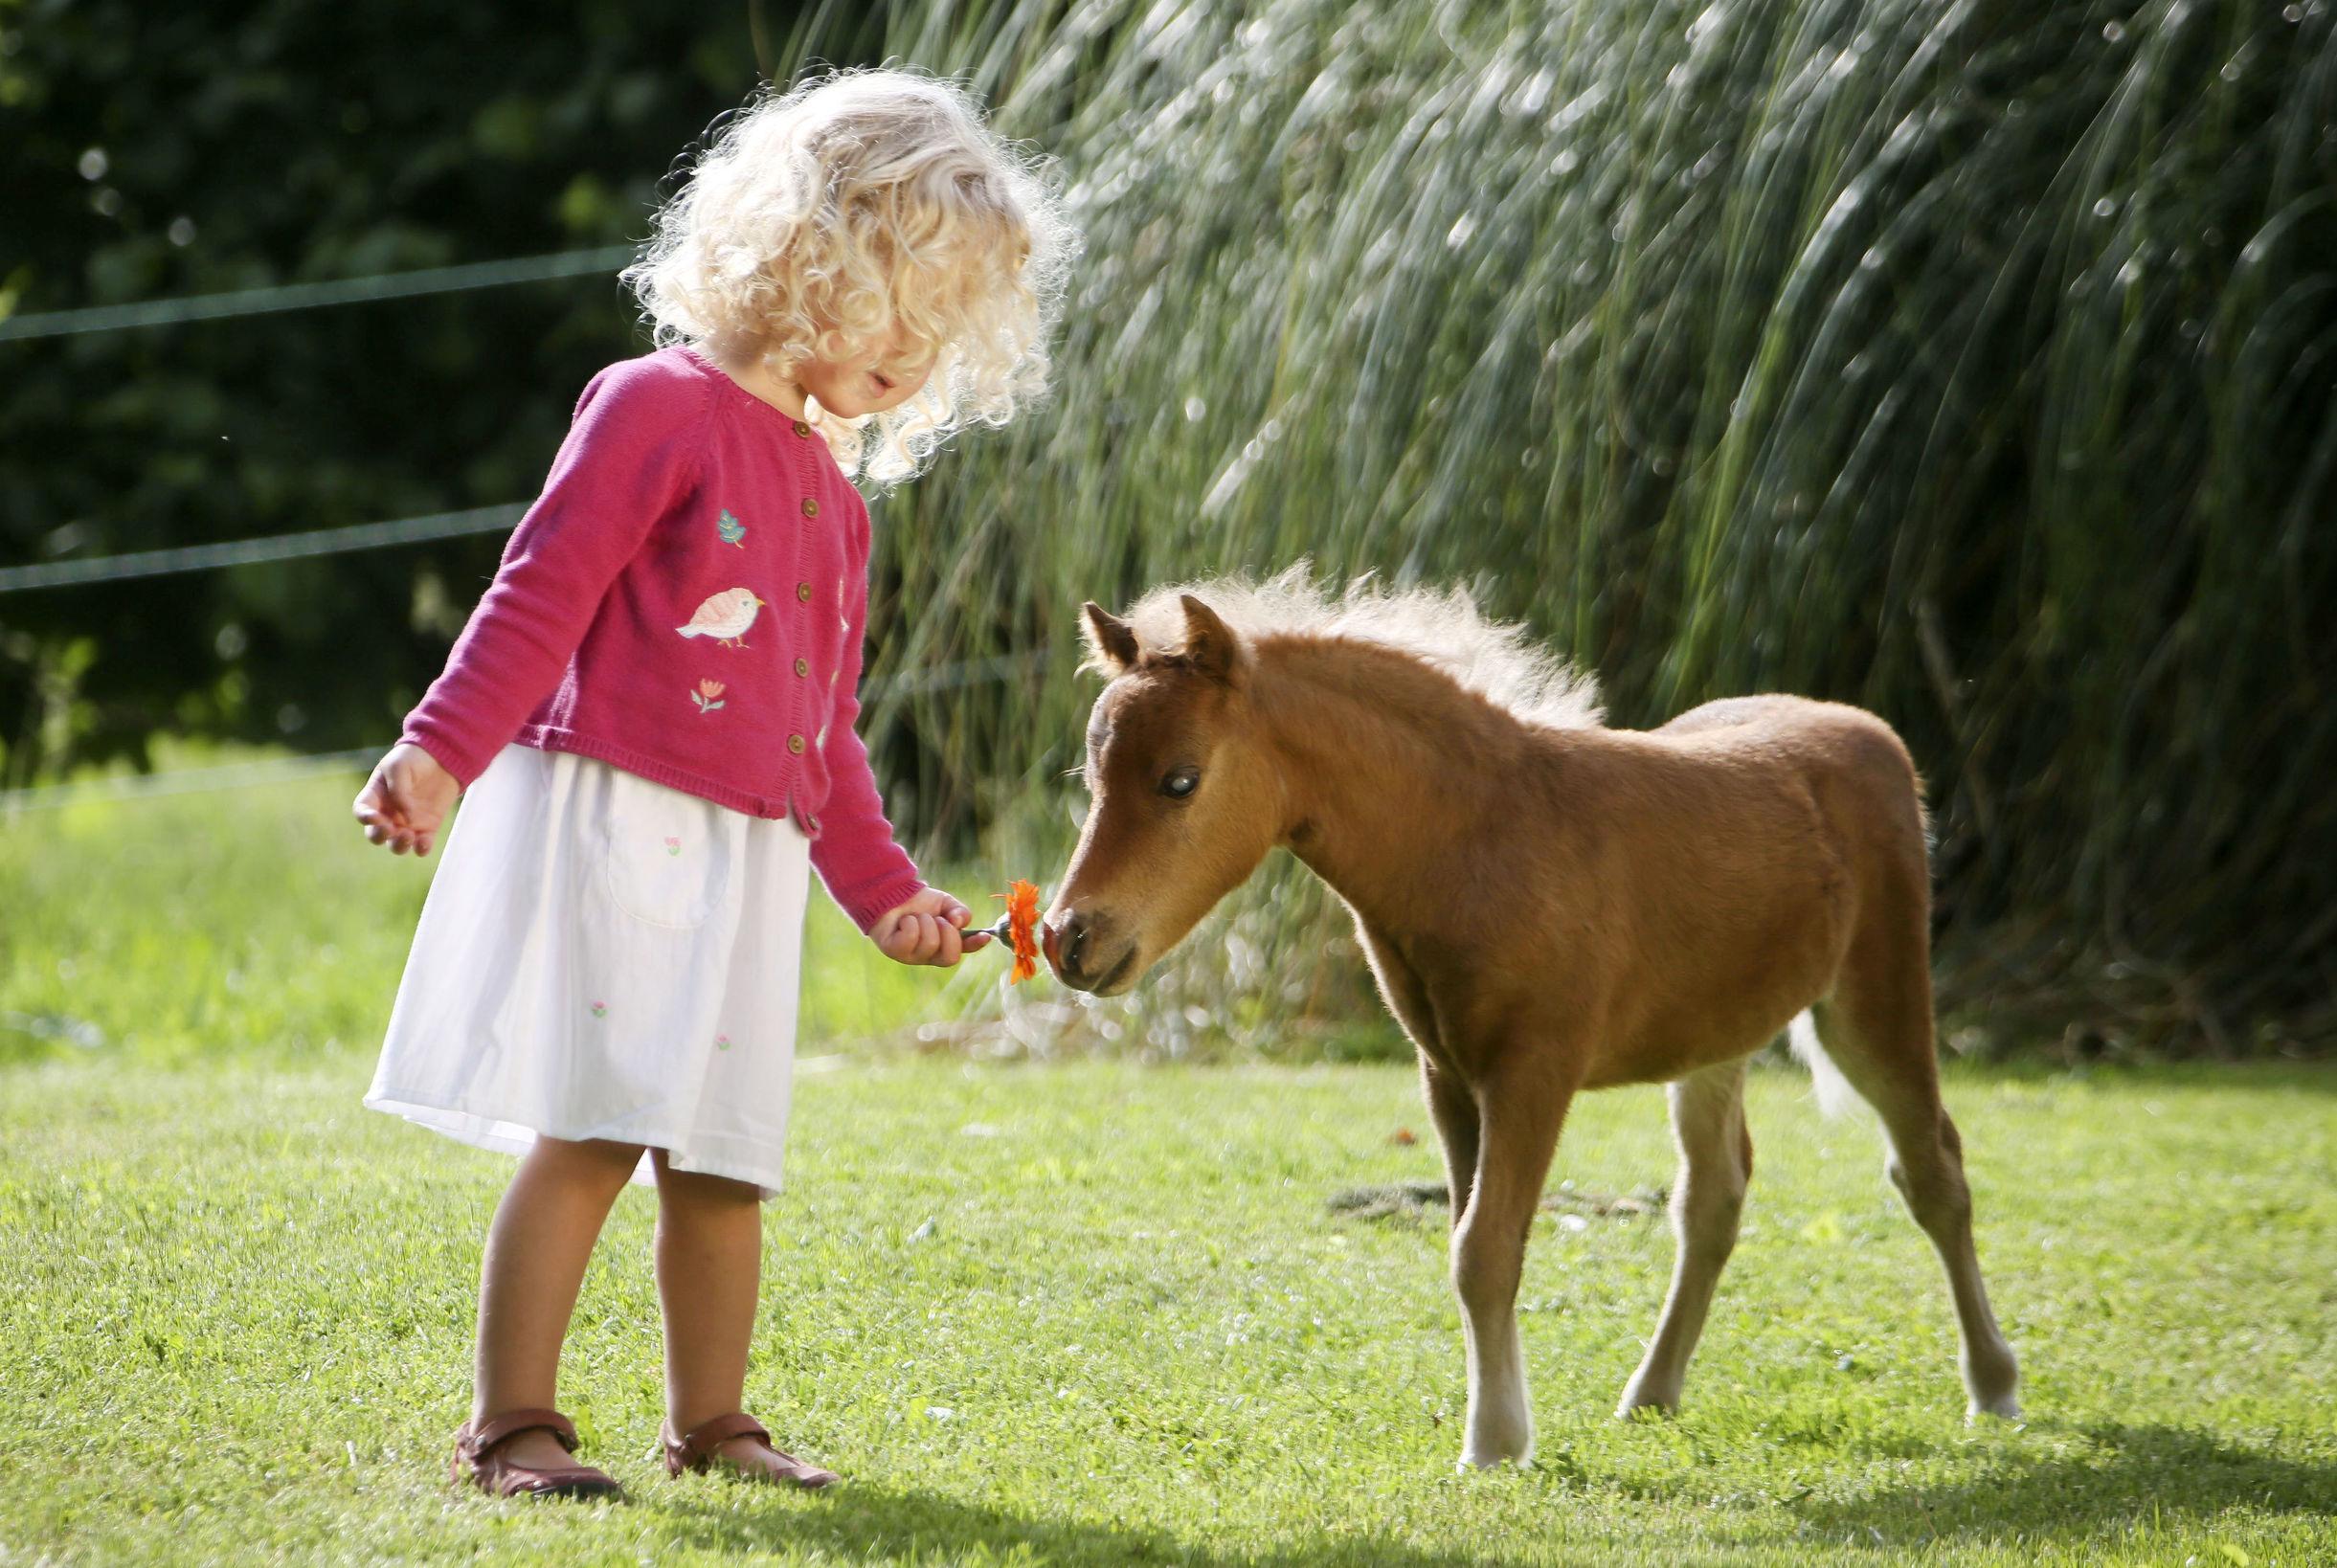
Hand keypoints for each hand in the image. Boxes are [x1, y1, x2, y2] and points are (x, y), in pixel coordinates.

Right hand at [352, 741, 459, 855]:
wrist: (442, 757)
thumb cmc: (414, 758)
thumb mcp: (399, 767)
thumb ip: (398, 791)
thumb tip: (407, 818)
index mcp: (375, 797)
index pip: (362, 812)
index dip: (365, 818)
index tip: (374, 817)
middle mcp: (388, 814)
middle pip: (376, 835)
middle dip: (379, 836)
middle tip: (389, 829)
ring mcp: (407, 823)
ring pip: (397, 845)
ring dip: (399, 845)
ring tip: (407, 835)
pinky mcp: (427, 828)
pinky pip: (421, 845)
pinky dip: (421, 848)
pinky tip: (423, 843)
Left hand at [871, 888, 991, 966]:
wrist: (893, 893)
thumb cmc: (919, 902)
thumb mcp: (945, 903)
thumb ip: (959, 911)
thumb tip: (960, 922)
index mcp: (944, 944)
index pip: (964, 950)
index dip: (976, 945)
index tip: (985, 936)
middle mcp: (929, 955)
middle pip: (950, 958)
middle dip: (948, 933)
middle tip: (938, 919)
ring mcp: (911, 956)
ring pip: (930, 943)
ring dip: (926, 922)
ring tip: (917, 917)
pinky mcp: (894, 951)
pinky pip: (911, 937)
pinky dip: (910, 922)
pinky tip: (904, 920)